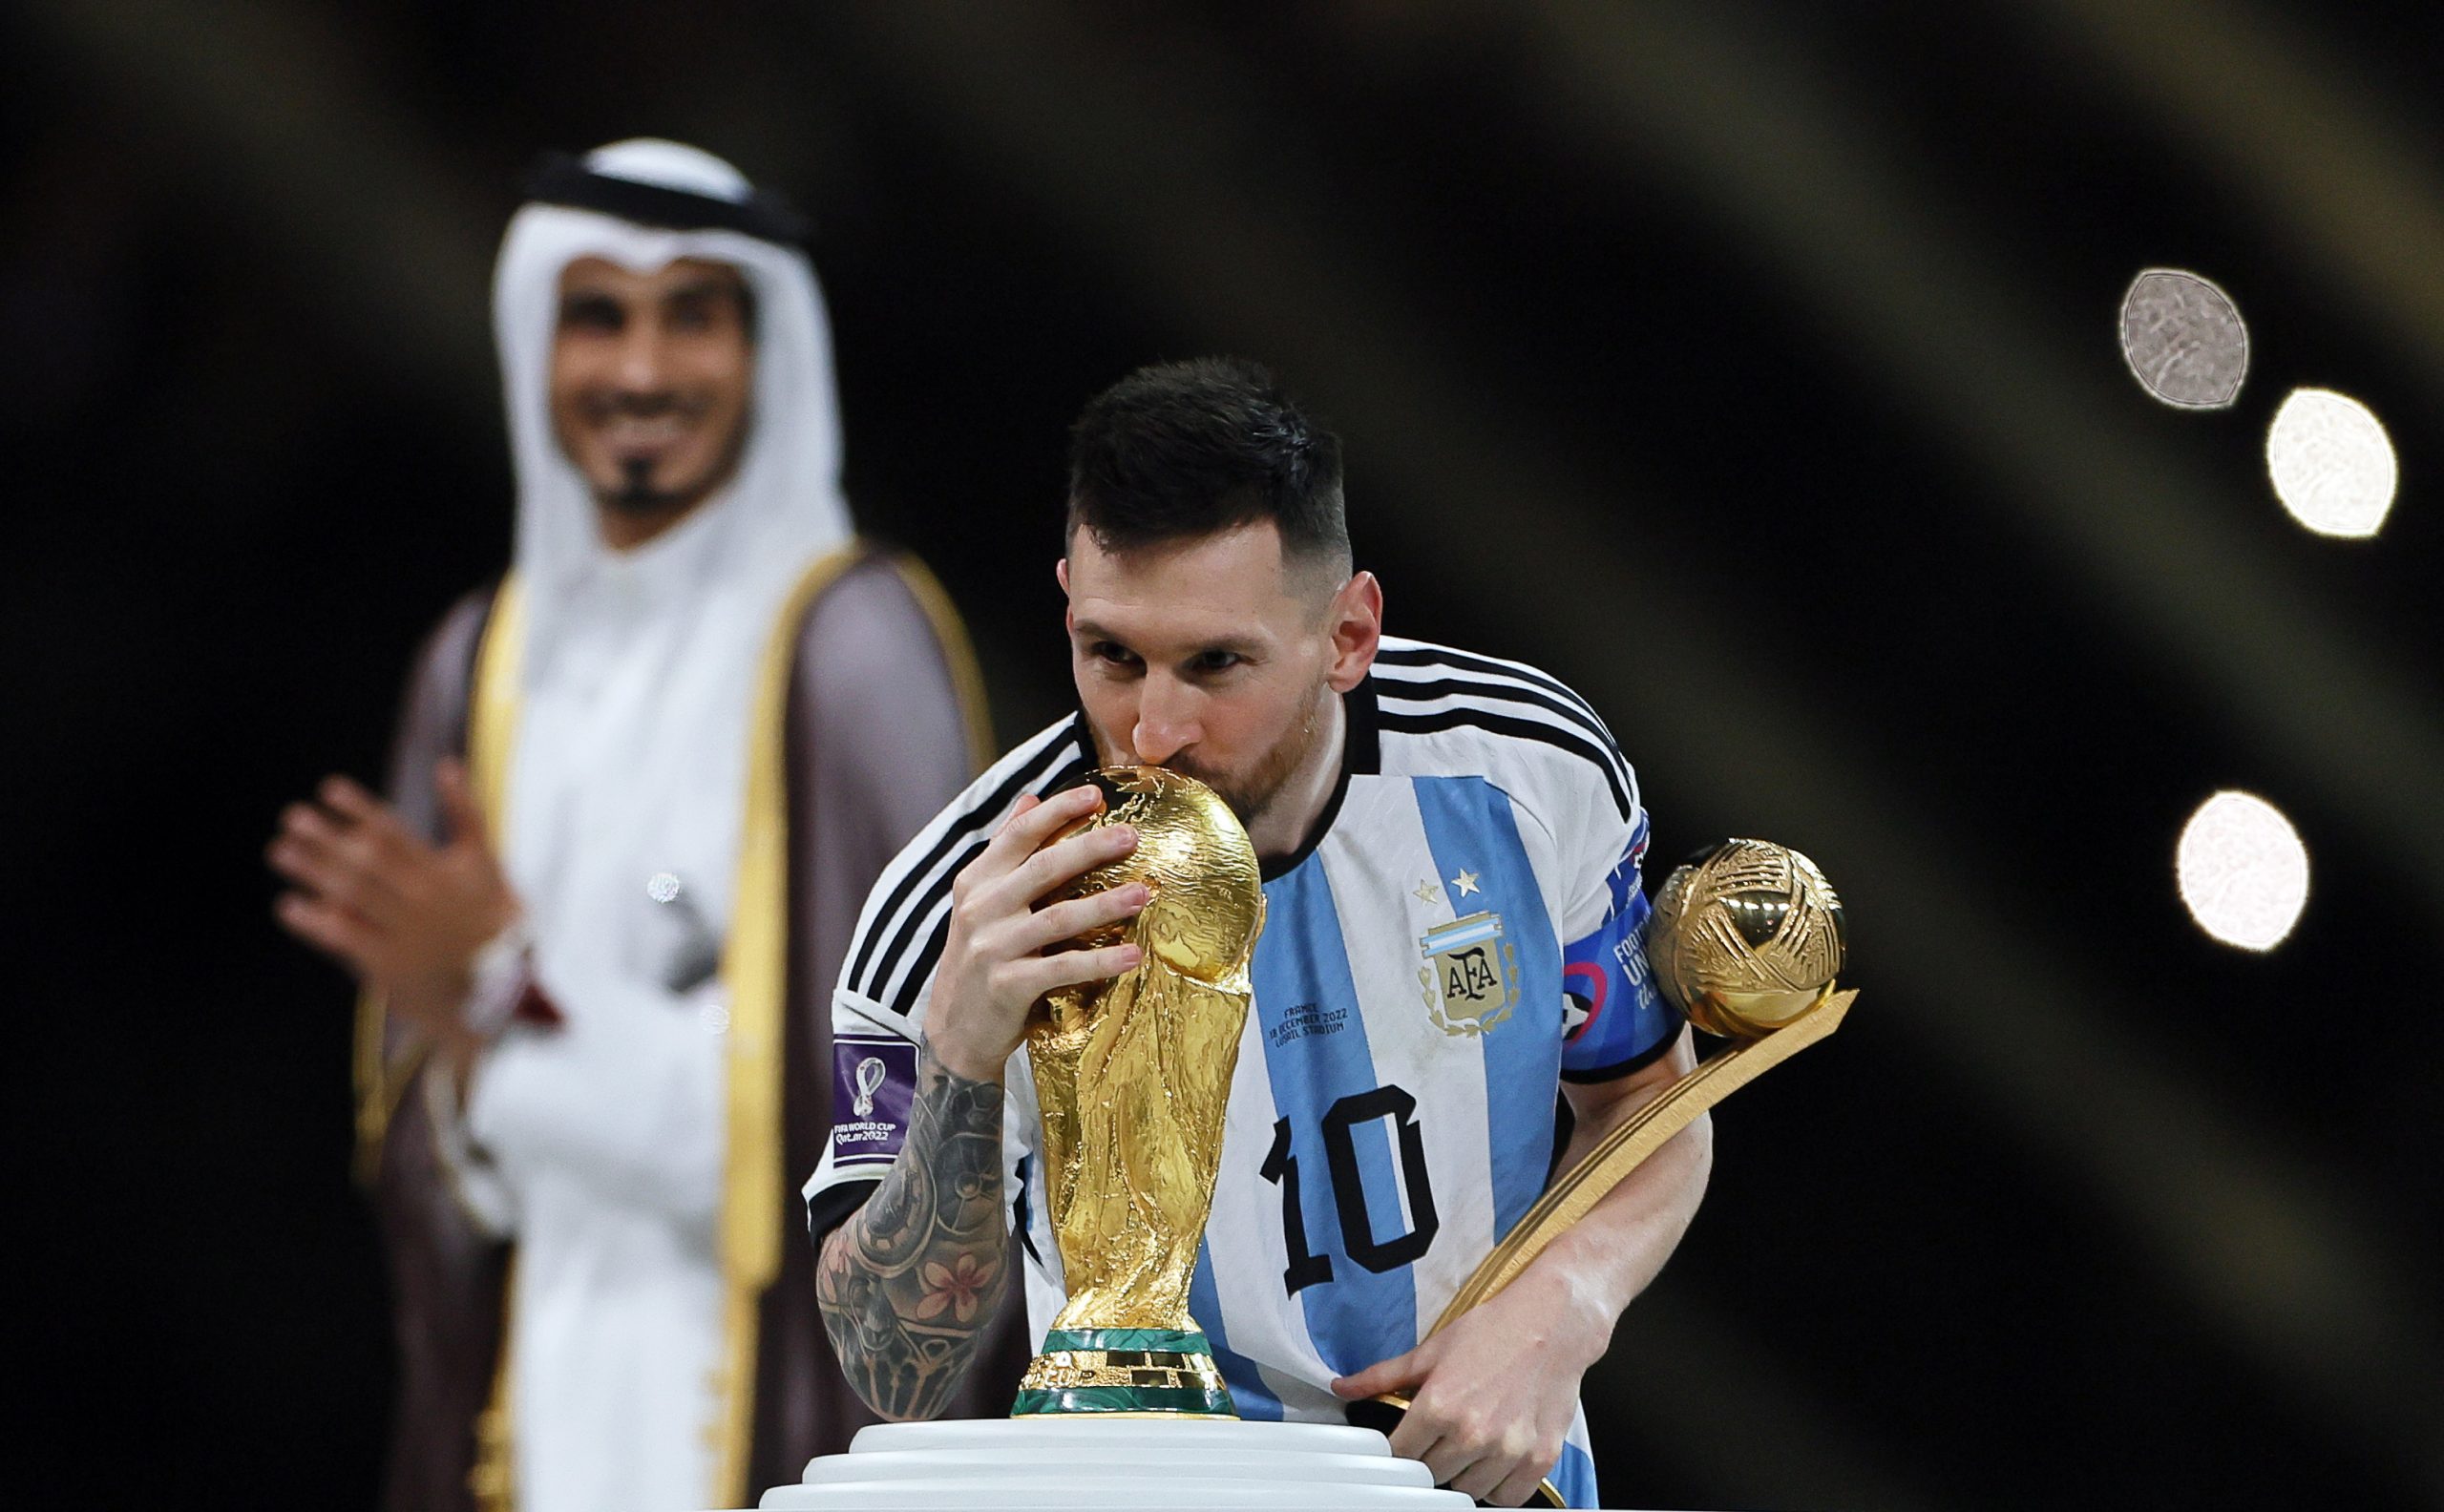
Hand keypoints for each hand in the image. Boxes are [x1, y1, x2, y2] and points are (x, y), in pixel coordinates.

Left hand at [269, 759, 521, 1046]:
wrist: (499, 985)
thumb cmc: (489, 914)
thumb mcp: (483, 861)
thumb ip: (465, 811)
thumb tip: (446, 764)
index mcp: (441, 871)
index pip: (394, 831)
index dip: (359, 809)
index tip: (329, 789)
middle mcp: (421, 898)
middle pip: (365, 861)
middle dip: (327, 838)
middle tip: (293, 817)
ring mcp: (404, 932)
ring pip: (352, 896)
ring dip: (313, 872)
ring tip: (281, 851)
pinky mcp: (389, 965)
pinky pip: (345, 938)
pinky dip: (315, 922)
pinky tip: (289, 906)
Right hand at [924, 784, 1148, 1083]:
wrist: (954, 1029)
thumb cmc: (979, 958)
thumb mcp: (980, 901)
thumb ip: (1005, 850)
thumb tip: (1031, 797)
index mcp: (976, 881)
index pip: (1018, 834)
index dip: (1057, 810)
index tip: (1095, 794)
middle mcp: (981, 908)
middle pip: (1043, 868)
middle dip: (1090, 847)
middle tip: (1132, 835)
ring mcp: (993, 947)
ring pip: (1058, 918)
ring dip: (1105, 904)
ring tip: (1144, 893)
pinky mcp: (1008, 986)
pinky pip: (1062, 967)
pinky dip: (1099, 961)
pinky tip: (1132, 954)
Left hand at [1332, 1269, 1610, 1504]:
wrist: (1553, 1323)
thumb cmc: (1494, 1331)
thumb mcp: (1431, 1350)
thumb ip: (1383, 1376)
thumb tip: (1343, 1386)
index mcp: (1439, 1405)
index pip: (1398, 1456)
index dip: (1396, 1452)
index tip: (1402, 1445)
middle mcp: (1473, 1433)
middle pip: (1430, 1476)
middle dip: (1428, 1460)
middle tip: (1438, 1439)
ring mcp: (1509, 1449)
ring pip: (1467, 1490)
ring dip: (1463, 1475)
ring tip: (1467, 1446)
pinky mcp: (1540, 1458)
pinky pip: (1508, 1497)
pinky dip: (1498, 1487)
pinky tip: (1494, 1463)